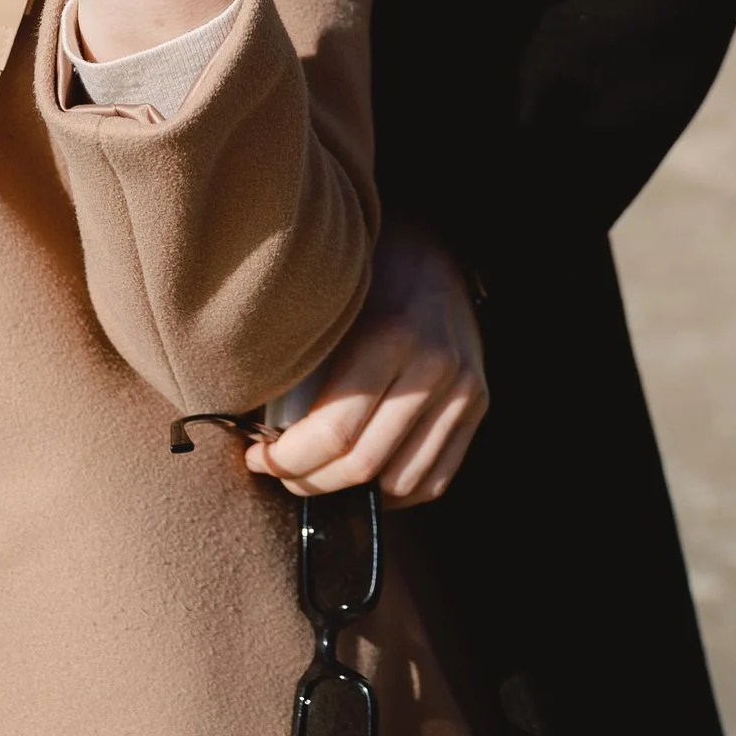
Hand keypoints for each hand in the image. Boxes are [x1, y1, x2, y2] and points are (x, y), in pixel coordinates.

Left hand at [247, 219, 488, 504]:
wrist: (435, 242)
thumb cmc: (367, 269)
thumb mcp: (330, 301)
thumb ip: (306, 361)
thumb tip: (258, 428)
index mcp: (391, 336)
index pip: (335, 433)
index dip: (287, 459)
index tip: (258, 456)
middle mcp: (434, 368)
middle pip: (364, 465)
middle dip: (309, 480)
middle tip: (279, 471)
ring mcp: (463, 391)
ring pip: (399, 484)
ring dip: (349, 494)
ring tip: (316, 474)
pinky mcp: (477, 406)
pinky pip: (433, 481)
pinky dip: (392, 494)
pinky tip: (362, 479)